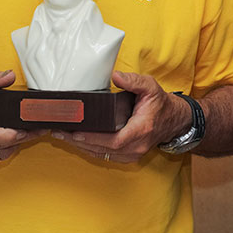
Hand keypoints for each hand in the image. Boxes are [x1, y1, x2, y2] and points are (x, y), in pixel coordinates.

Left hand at [52, 71, 189, 163]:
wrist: (174, 120)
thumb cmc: (160, 103)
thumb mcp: (150, 87)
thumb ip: (134, 81)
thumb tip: (116, 76)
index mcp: (141, 130)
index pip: (114, 140)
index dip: (93, 138)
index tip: (75, 132)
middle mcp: (136, 146)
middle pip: (102, 149)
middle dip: (78, 141)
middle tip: (59, 132)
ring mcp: (132, 154)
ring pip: (101, 154)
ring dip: (81, 146)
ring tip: (62, 135)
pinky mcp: (128, 156)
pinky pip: (105, 155)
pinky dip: (90, 148)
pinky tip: (76, 141)